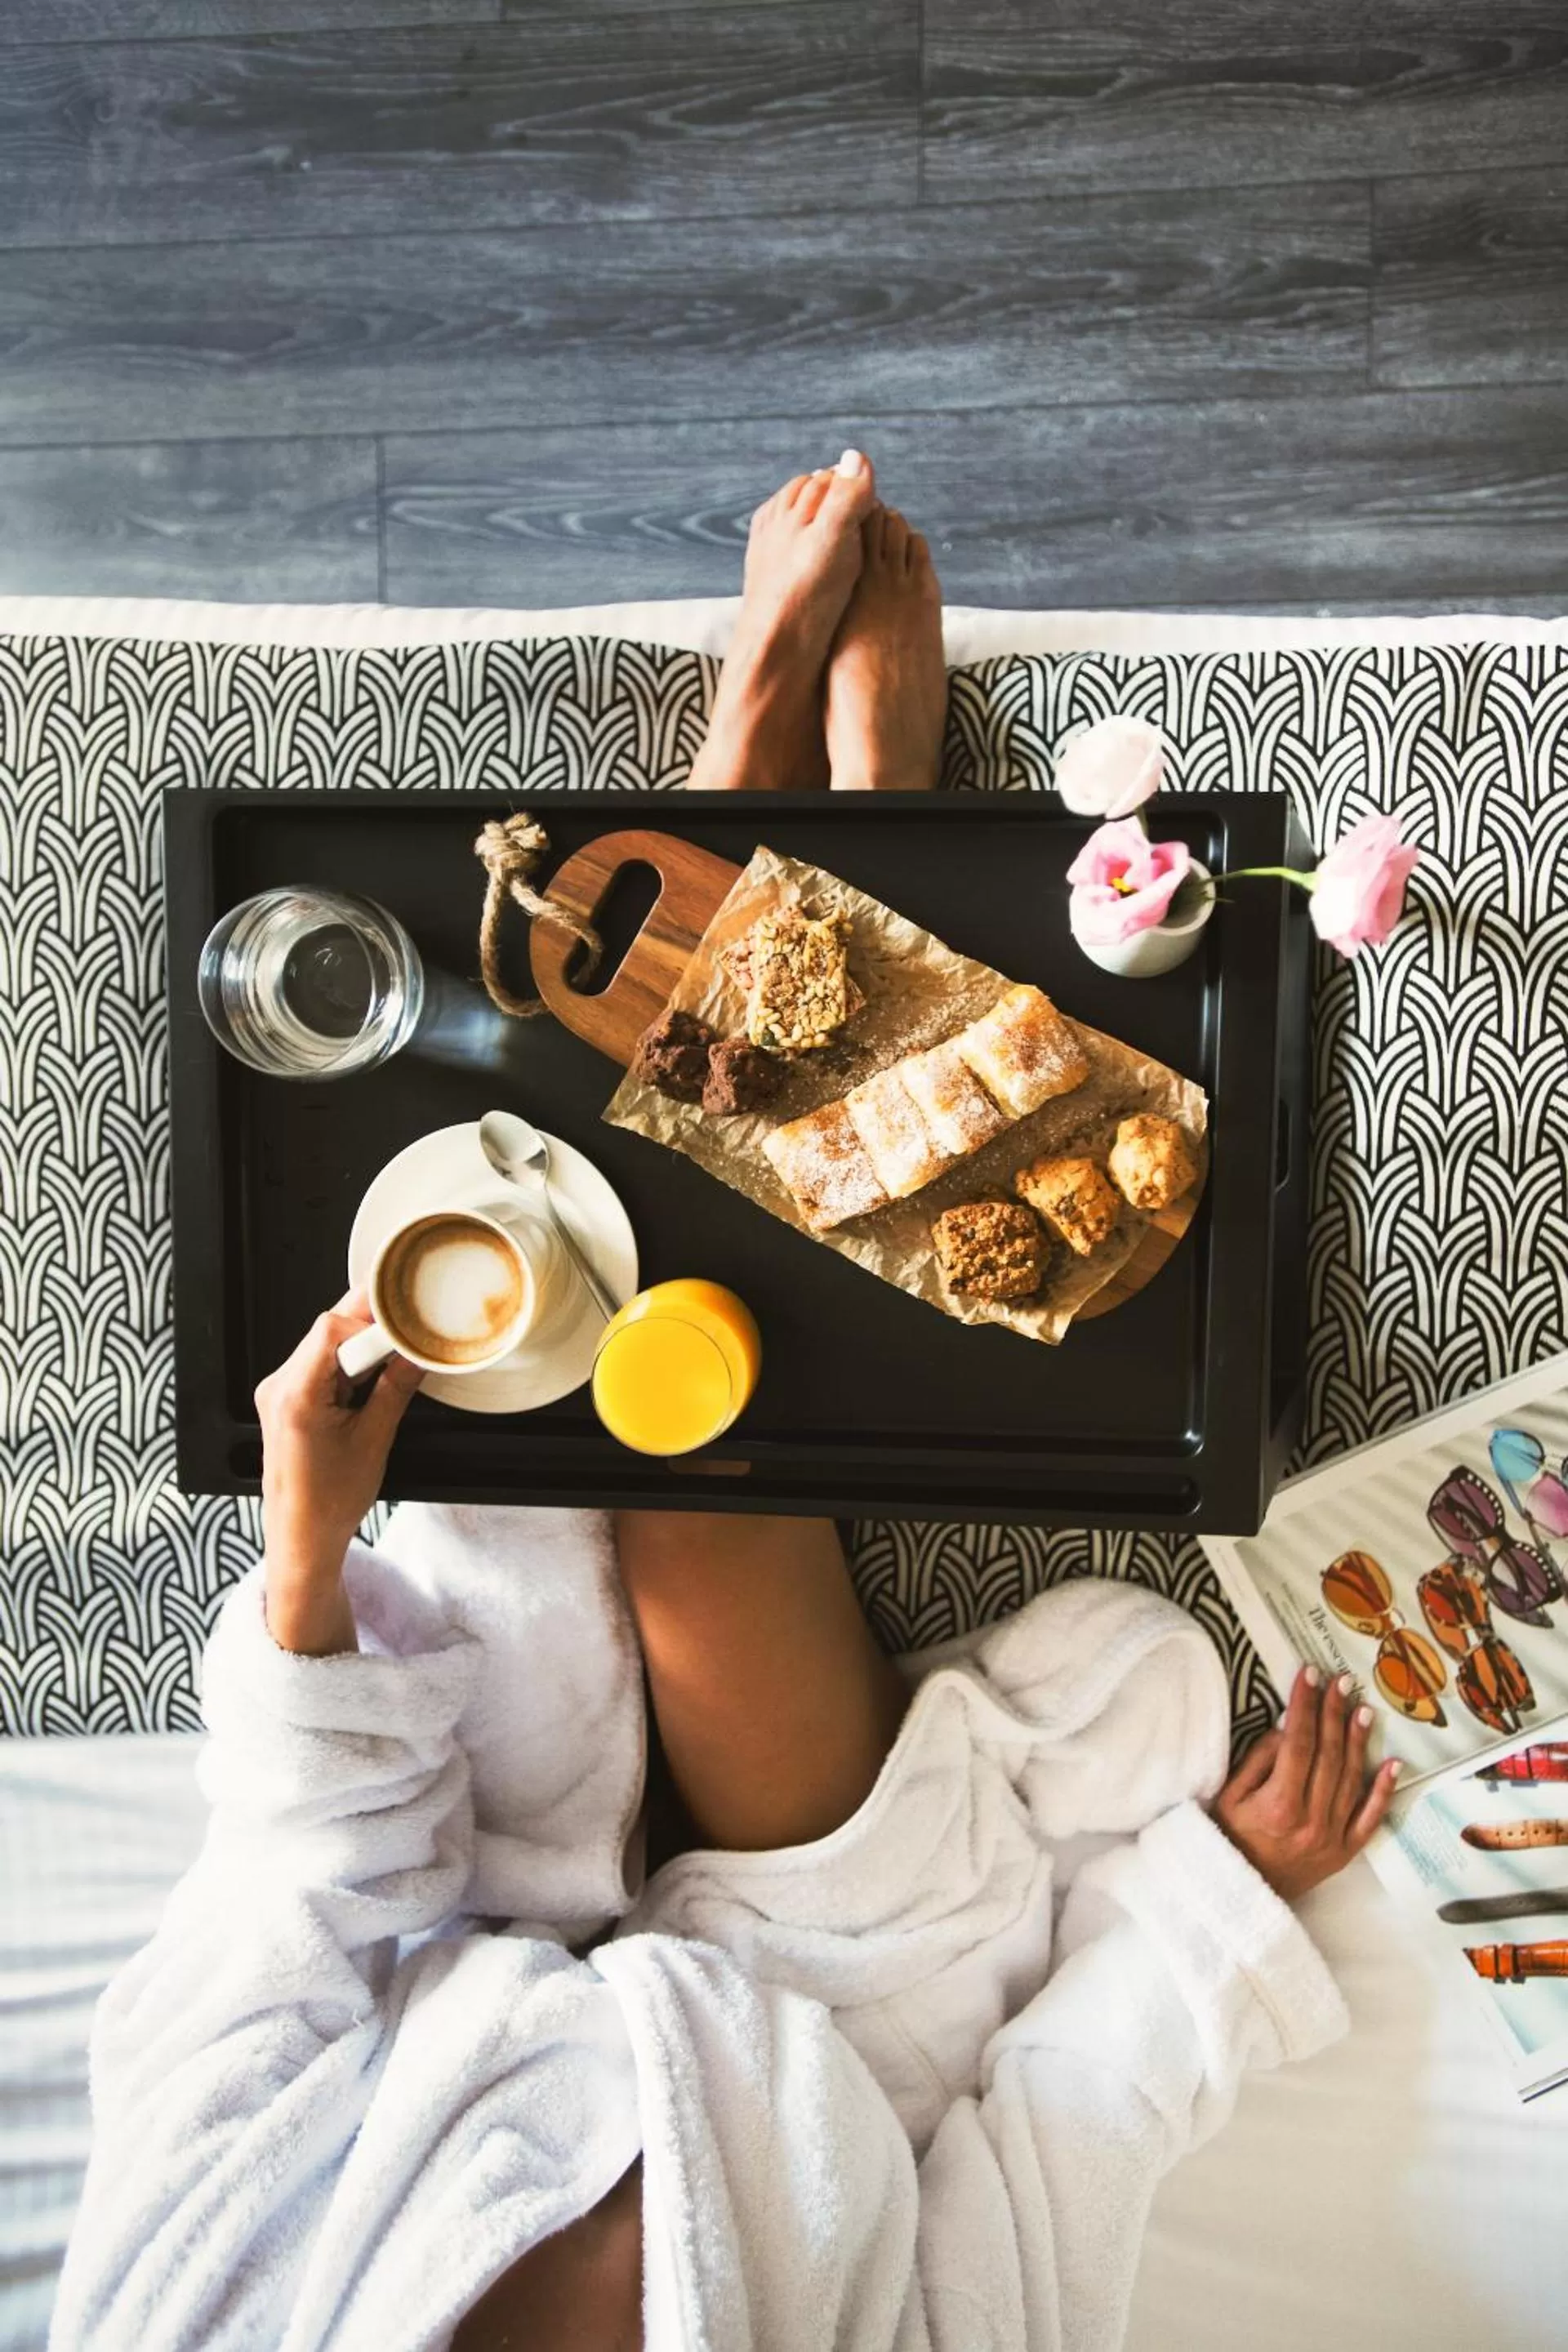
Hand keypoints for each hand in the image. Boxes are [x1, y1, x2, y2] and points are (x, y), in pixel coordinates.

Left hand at [255, 1289, 421, 1650]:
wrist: (301, 1536)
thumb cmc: (329, 1501)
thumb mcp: (374, 1439)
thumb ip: (395, 1387)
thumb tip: (418, 1353)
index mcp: (295, 1394)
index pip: (330, 1328)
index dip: (371, 1323)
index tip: (403, 1334)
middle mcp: (279, 1385)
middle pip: (326, 1330)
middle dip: (369, 1329)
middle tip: (407, 1337)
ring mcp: (279, 1391)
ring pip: (324, 1344)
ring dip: (360, 1347)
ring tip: (391, 1365)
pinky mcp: (286, 1399)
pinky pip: (319, 1363)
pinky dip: (348, 1363)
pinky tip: (370, 1378)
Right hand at [1212, 1666, 1400, 1902]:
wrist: (1241, 1895)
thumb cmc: (1229, 1839)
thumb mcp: (1229, 1796)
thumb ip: (1259, 1760)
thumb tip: (1288, 1727)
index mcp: (1279, 1803)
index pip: (1298, 1741)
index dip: (1305, 1705)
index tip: (1309, 1676)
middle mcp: (1311, 1819)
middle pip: (1327, 1754)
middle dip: (1333, 1712)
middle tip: (1341, 1681)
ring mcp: (1332, 1837)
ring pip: (1350, 1778)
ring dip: (1357, 1740)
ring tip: (1363, 1709)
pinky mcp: (1345, 1852)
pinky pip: (1369, 1817)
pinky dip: (1383, 1790)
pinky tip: (1393, 1763)